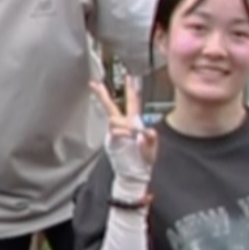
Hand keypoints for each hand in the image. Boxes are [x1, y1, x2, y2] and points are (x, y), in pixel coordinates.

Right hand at [90, 75, 155, 191]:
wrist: (135, 173)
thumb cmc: (144, 160)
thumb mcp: (153, 147)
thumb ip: (152, 139)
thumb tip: (148, 131)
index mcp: (134, 122)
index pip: (132, 102)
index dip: (130, 89)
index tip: (127, 76)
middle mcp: (124, 125)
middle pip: (112, 107)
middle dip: (104, 95)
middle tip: (95, 84)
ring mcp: (116, 133)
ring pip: (114, 119)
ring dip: (124, 124)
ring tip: (133, 133)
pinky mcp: (111, 141)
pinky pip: (115, 131)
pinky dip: (122, 132)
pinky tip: (128, 136)